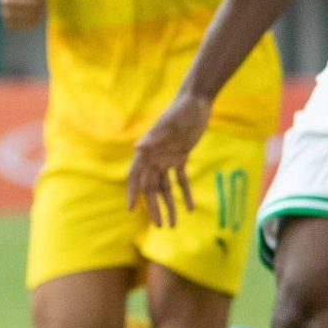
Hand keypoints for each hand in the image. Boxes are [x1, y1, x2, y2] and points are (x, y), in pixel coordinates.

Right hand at [128, 93, 210, 227]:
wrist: (196, 102)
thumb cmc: (180, 111)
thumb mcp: (168, 125)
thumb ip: (153, 137)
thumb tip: (137, 147)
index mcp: (147, 152)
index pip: (135, 176)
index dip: (132, 192)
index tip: (130, 209)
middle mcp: (154, 158)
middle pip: (151, 187)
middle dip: (155, 207)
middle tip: (160, 225)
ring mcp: (167, 159)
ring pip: (166, 187)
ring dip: (169, 205)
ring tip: (174, 224)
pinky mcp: (181, 157)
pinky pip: (181, 180)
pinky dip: (185, 193)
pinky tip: (190, 207)